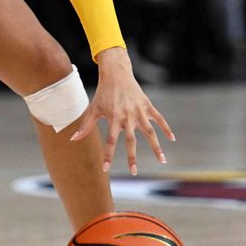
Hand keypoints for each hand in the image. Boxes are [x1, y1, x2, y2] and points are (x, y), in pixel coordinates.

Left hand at [69, 47, 174, 174]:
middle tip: (134, 172)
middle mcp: (128, 116)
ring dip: (156, 146)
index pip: (110, 140)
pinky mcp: (147, 105)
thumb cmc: (103, 93)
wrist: (116, 73)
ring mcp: (139, 111)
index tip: (105, 169)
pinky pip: (159, 118)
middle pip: (131, 140)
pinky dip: (166, 128)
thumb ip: (85, 126)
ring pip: (150, 132)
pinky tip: (172, 138)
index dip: (107, 155)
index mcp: (114, 118)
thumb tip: (73, 140)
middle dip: (132, 157)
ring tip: (162, 160)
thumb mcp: (93, 109)